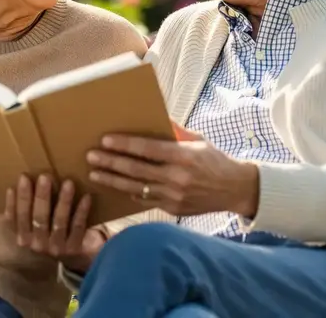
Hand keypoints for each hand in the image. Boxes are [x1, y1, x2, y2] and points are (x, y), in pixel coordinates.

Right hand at [3, 174, 105, 273]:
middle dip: (41, 195)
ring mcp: (56, 247)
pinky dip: (82, 211)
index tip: (23, 177)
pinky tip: (86, 197)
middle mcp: (37, 244)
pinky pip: (78, 226)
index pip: (16, 217)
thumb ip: (24, 209)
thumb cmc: (47, 232)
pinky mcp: (74, 248)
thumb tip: (19, 181)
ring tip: (68, 183)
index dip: (16, 198)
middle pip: (38, 217)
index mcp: (22, 237)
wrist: (71, 256)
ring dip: (64, 201)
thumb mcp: (30, 224)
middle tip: (45, 176)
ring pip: (59, 221)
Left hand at [85, 129, 259, 218]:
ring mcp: (174, 196)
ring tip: (94, 174)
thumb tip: (153, 114)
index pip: (147, 149)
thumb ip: (174, 130)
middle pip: (136, 169)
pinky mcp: (172, 209)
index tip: (105, 140)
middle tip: (90, 156)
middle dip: (110, 162)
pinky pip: (145, 200)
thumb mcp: (198, 140)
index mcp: (183, 156)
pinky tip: (114, 186)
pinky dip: (129, 192)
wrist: (235, 190)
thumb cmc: (214, 160)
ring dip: (112, 180)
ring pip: (136, 188)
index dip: (124, 144)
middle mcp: (177, 178)